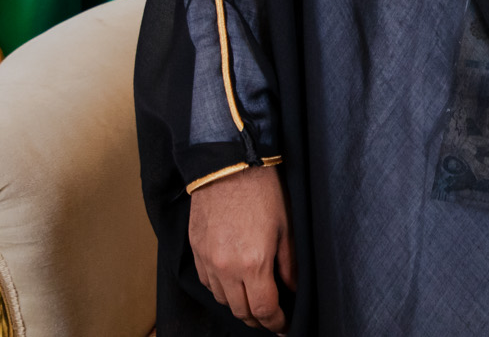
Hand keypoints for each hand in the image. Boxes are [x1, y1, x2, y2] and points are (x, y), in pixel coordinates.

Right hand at [189, 164, 294, 331]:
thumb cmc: (262, 192)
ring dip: (239, 304)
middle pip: (241, 311)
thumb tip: (293, 288)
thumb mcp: (286, 227)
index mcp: (253, 263)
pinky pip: (208, 283)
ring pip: (223, 299)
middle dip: (258, 318)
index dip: (276, 322)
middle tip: (272, 315)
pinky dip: (222, 288)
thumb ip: (289, 263)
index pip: (264, 308)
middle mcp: (226, 268)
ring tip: (254, 298)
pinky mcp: (196, 252)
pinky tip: (234, 281)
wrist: (227, 166)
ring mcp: (208, 262)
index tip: (284, 327)